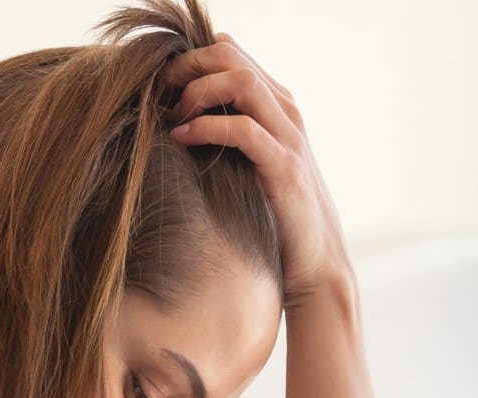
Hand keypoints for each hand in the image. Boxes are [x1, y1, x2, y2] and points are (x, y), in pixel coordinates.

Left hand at [160, 34, 351, 309]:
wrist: (317, 264)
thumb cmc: (277, 221)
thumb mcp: (252, 168)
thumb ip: (230, 139)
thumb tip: (180, 123)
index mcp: (279, 108)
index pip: (232, 54)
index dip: (191, 59)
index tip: (162, 85)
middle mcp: (287, 114)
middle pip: (232, 56)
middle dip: (188, 66)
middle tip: (160, 91)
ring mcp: (290, 139)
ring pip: (240, 81)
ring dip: (198, 90)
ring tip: (173, 114)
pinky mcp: (284, 168)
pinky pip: (243, 129)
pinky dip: (207, 127)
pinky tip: (183, 138)